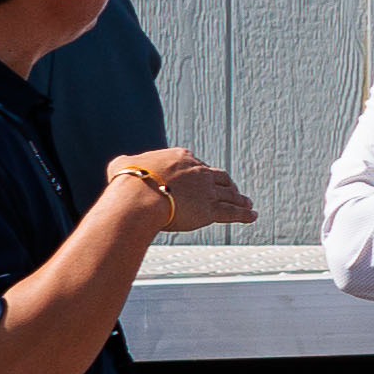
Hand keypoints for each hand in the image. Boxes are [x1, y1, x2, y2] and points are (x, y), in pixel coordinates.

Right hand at [114, 148, 255, 234]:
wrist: (138, 197)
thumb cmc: (127, 182)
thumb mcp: (123, 165)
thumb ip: (126, 163)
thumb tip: (121, 163)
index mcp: (181, 157)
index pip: (196, 163)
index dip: (200, 171)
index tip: (202, 177)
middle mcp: (198, 171)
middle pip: (218, 177)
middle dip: (226, 184)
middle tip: (233, 190)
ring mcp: (207, 190)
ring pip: (229, 194)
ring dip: (239, 199)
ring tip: (247, 203)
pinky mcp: (211, 209)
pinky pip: (233, 212)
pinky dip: (244, 215)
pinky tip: (252, 216)